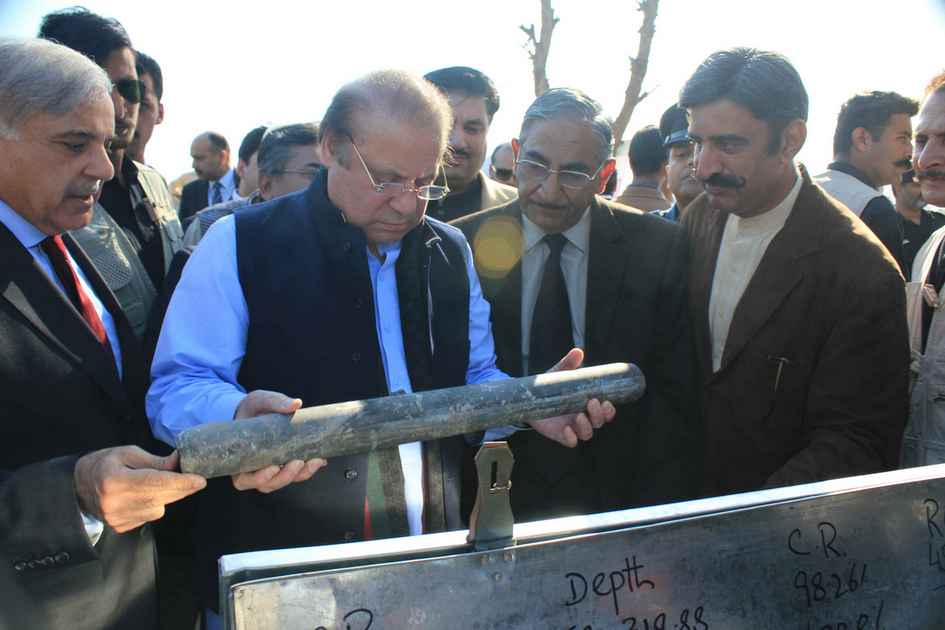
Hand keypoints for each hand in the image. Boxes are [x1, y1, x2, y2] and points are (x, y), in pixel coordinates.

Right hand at [74, 447, 205, 532]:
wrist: (77, 488)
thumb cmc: (104, 464)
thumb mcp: (128, 453)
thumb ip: (155, 461)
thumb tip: (180, 463)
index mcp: (114, 480)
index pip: (154, 483)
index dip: (180, 482)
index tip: (200, 480)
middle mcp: (115, 504)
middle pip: (160, 497)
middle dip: (181, 488)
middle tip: (193, 478)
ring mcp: (117, 519)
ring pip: (158, 509)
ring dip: (166, 496)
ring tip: (156, 484)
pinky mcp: (121, 528)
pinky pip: (150, 516)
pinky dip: (154, 505)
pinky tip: (144, 496)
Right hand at [231, 390, 326, 492]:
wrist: (257, 410)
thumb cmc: (252, 408)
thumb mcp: (259, 401)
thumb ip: (275, 402)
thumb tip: (296, 404)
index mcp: (240, 460)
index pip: (245, 480)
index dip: (260, 478)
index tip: (274, 467)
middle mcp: (254, 470)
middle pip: (268, 484)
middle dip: (286, 476)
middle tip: (298, 462)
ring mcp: (270, 470)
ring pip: (284, 481)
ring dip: (301, 474)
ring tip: (315, 460)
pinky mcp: (285, 465)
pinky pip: (296, 473)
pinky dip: (309, 469)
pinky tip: (320, 459)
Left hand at [528, 348, 616, 446]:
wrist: (529, 400)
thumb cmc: (551, 387)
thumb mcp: (559, 375)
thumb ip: (568, 364)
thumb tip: (578, 351)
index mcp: (588, 405)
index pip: (606, 411)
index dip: (610, 410)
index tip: (606, 401)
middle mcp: (584, 418)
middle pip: (599, 422)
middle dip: (599, 415)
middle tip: (592, 402)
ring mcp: (573, 427)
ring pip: (587, 433)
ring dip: (587, 426)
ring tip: (578, 415)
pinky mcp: (560, 434)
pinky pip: (571, 442)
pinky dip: (571, 438)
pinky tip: (567, 430)